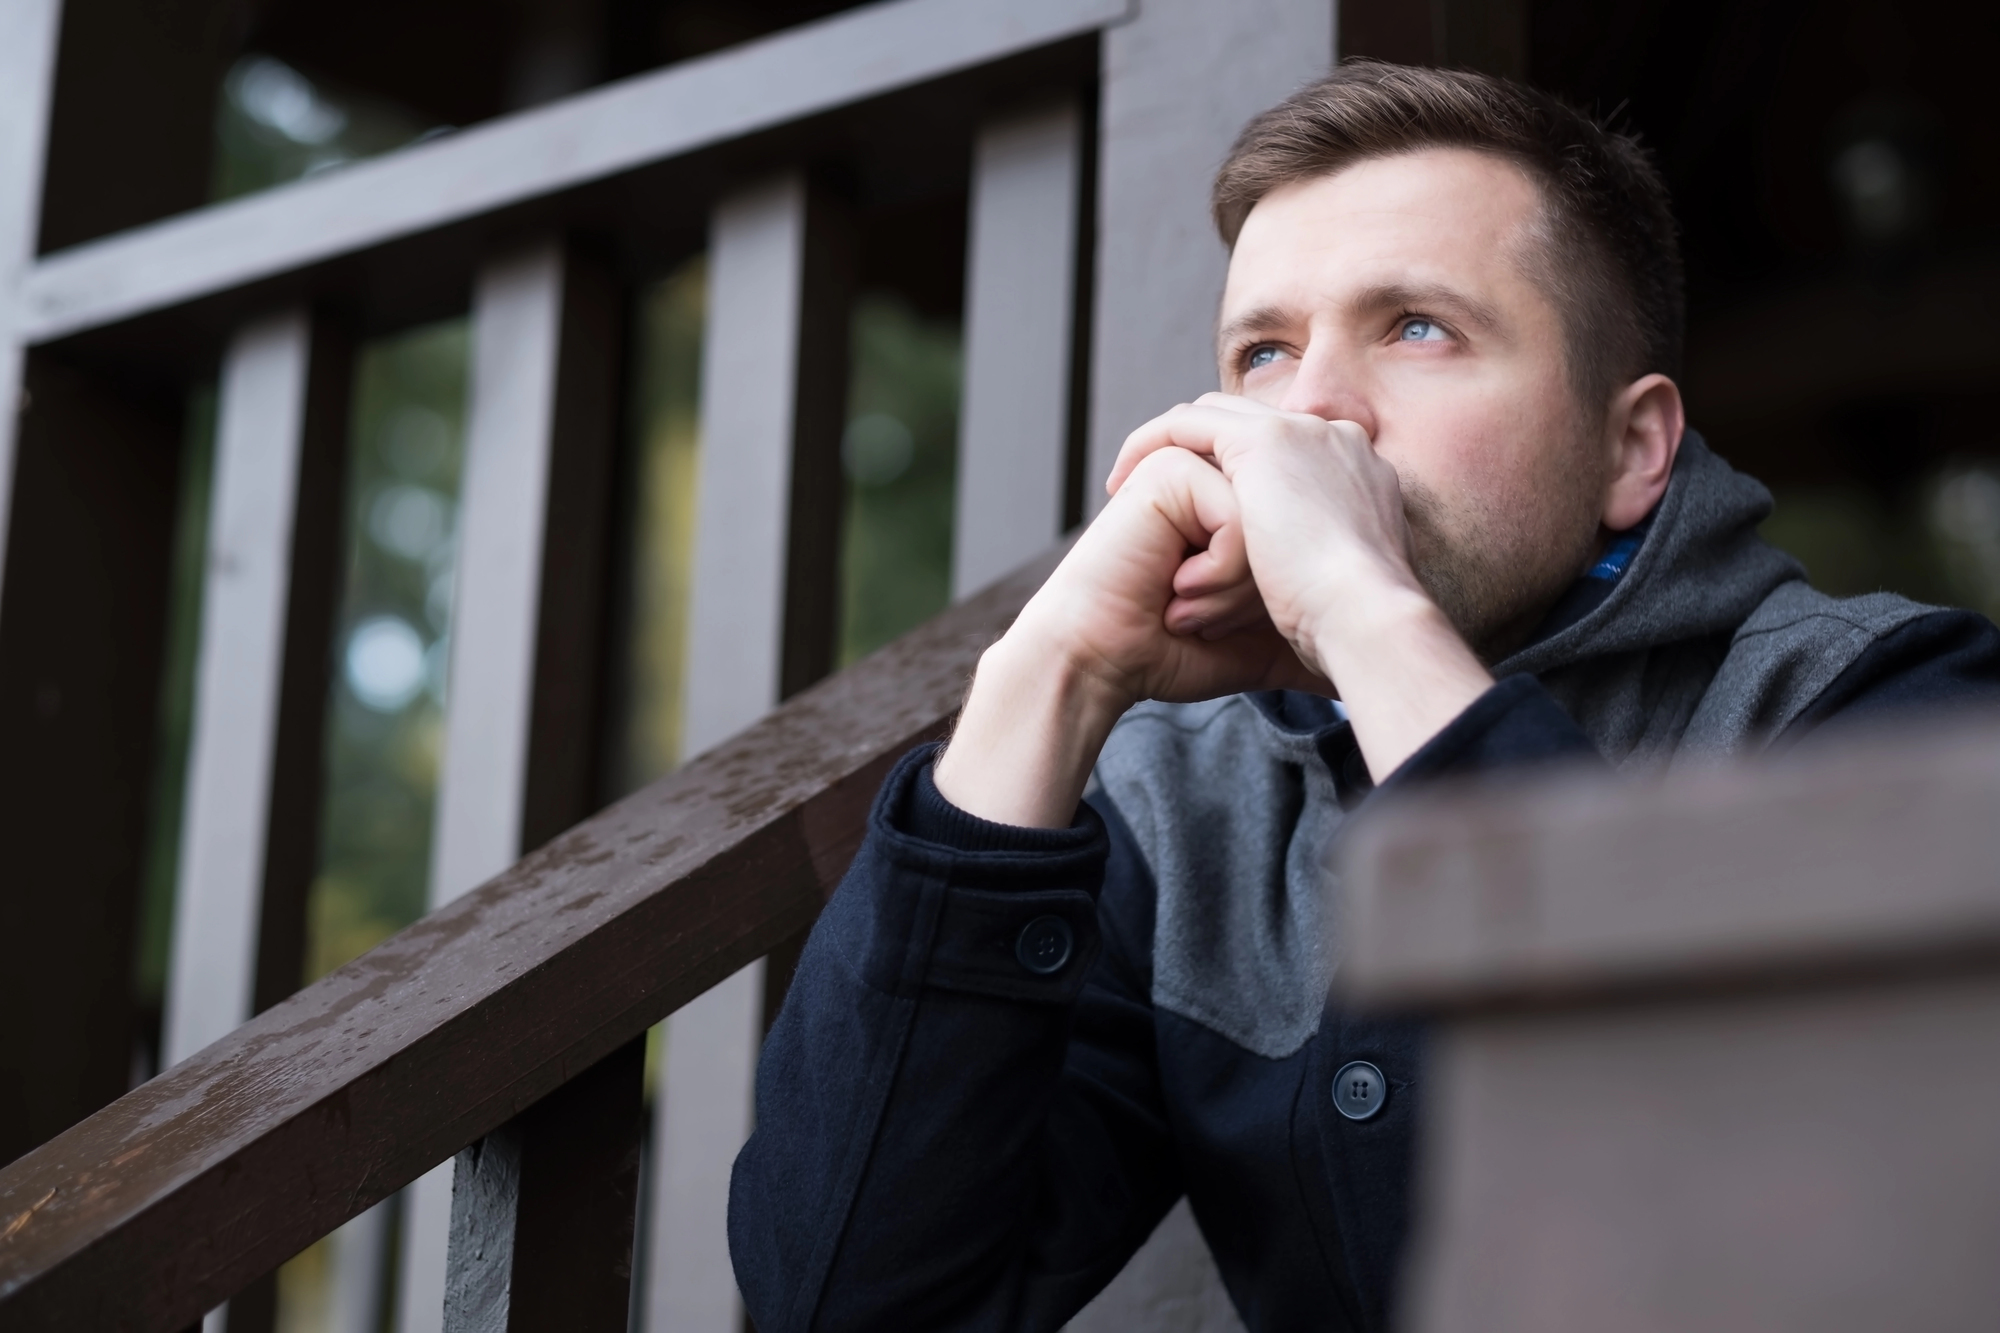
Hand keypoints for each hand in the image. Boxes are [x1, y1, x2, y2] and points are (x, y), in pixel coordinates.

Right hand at [935, 445, 1322, 826]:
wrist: (1109, 662)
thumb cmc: (1174, 652)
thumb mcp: (1260, 643)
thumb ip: (1306, 638)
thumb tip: (1353, 669)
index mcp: (1245, 503)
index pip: (1298, 530)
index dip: (1280, 585)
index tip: (1240, 623)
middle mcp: (1224, 479)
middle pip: (1287, 525)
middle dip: (1255, 588)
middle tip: (1205, 619)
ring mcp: (1197, 471)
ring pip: (1266, 521)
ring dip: (1235, 584)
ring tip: (1190, 609)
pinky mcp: (1172, 474)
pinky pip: (1235, 519)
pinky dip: (1218, 571)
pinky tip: (1178, 592)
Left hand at [1107, 395, 1424, 675]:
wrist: (1365, 617)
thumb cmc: (1354, 630)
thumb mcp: (1341, 596)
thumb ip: (1318, 576)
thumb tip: (1299, 611)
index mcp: (1360, 476)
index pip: (1289, 460)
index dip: (1238, 485)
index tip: (1205, 522)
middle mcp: (1336, 441)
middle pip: (1250, 431)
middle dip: (1198, 460)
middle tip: (1158, 502)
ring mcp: (1304, 433)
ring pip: (1216, 422)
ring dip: (1168, 451)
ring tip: (1128, 490)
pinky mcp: (1266, 440)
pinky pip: (1187, 424)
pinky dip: (1151, 444)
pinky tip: (1122, 480)